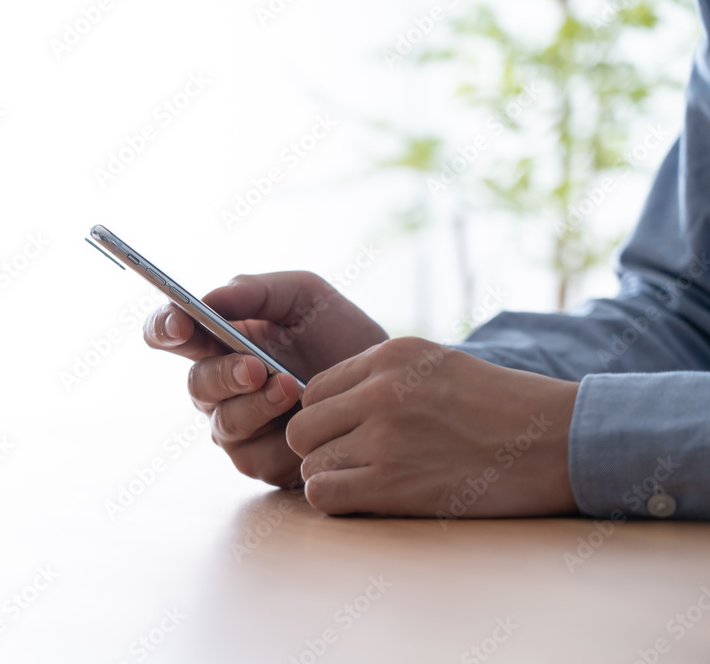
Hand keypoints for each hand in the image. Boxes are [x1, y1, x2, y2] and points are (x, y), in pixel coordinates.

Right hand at [144, 272, 387, 487]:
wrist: (387, 384)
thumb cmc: (339, 335)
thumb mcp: (303, 296)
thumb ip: (255, 291)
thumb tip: (208, 300)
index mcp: (217, 340)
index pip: (169, 334)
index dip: (165, 328)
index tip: (180, 324)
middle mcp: (219, 387)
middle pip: (195, 385)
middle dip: (223, 375)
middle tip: (255, 367)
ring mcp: (237, 427)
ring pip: (224, 424)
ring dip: (256, 407)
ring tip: (292, 388)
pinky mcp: (261, 462)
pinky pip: (256, 457)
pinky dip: (283, 440)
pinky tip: (309, 423)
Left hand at [287, 337, 579, 516]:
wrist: (556, 443)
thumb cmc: (499, 407)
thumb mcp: (437, 364)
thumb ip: (380, 376)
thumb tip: (325, 403)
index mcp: (390, 355)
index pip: (314, 389)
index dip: (325, 416)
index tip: (346, 432)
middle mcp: (381, 391)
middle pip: (301, 426)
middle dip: (318, 447)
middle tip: (349, 460)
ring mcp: (385, 437)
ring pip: (309, 462)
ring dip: (330, 476)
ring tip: (366, 479)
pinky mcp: (393, 484)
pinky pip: (323, 494)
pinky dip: (335, 501)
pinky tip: (364, 498)